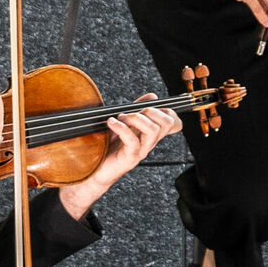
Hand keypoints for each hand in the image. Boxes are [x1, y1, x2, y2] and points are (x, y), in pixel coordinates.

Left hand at [59, 101, 182, 217]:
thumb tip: (153, 96)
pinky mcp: (130, 158)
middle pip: (167, 123)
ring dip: (136, 118)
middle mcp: (149, 142)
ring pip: (153, 130)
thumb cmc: (107, 147)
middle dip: (151, 110)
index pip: (174, 123)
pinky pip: (132, 140)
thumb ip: (137, 109)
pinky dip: (121, 127)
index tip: (152, 106)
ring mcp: (141, 150)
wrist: (94, 170)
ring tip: (120, 117)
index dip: (169, 112)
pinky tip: (111, 123)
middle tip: (132, 111)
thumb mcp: (124, 123)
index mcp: (150, 134)